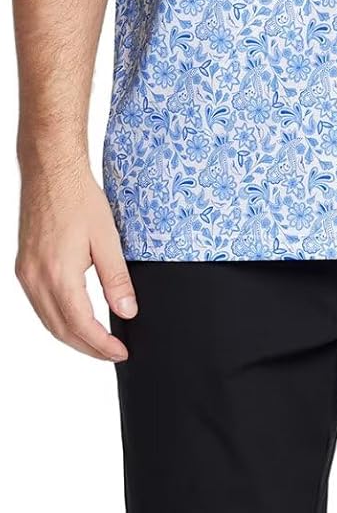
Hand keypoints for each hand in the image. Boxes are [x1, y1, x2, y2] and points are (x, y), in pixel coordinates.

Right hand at [15, 157, 137, 360]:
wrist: (51, 170)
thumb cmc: (78, 197)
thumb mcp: (107, 238)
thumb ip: (116, 278)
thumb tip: (127, 311)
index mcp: (58, 274)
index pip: (81, 326)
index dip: (102, 345)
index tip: (120, 352)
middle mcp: (36, 279)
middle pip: (62, 330)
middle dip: (88, 347)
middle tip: (112, 352)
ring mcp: (26, 274)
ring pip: (48, 321)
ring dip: (71, 336)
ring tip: (97, 341)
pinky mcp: (23, 266)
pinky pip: (39, 305)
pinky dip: (57, 318)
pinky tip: (74, 316)